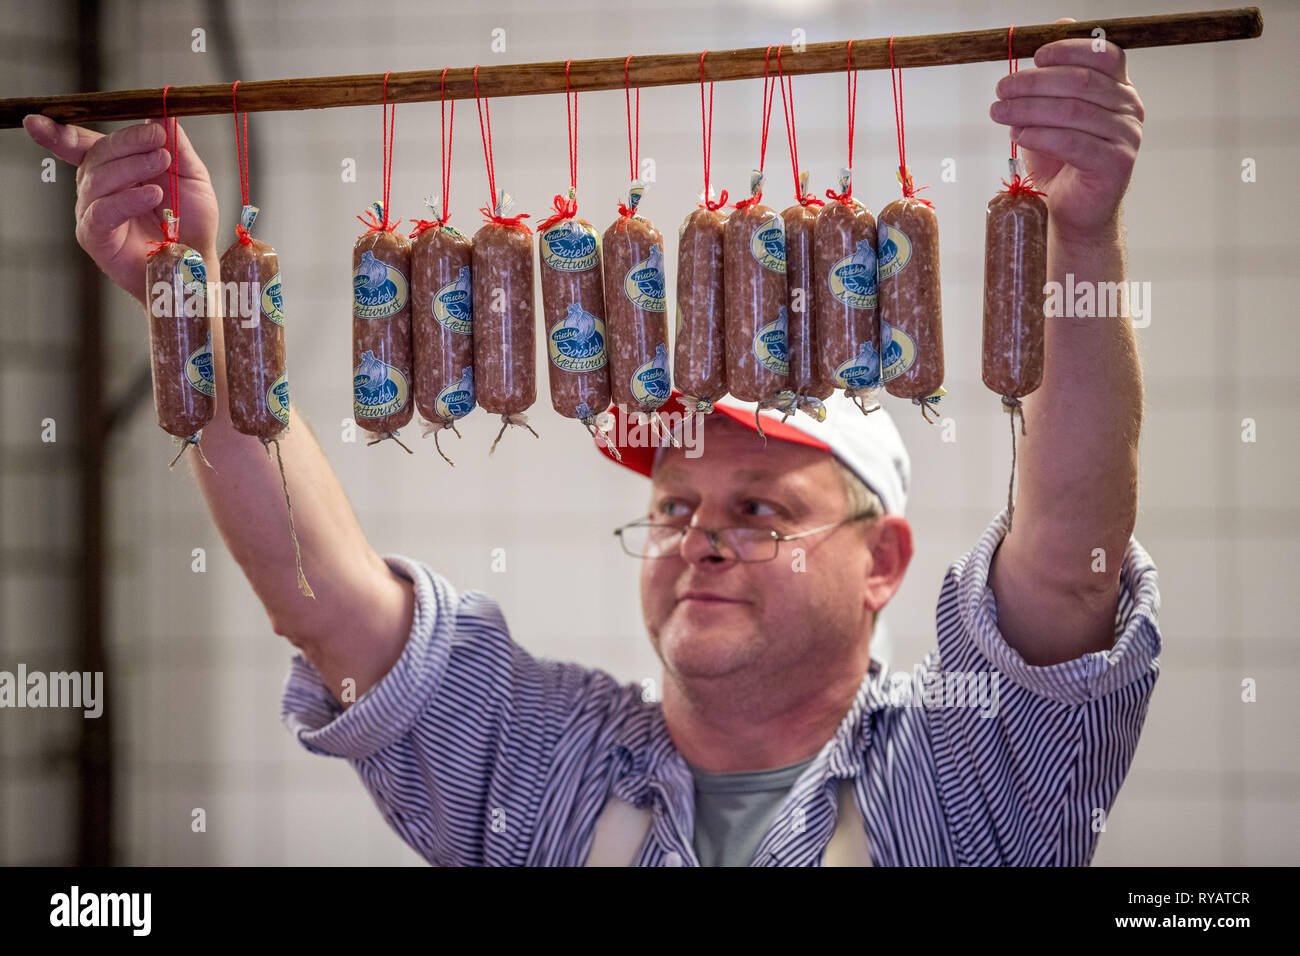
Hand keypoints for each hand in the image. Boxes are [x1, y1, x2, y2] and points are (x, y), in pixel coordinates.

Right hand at [22, 114, 220, 304]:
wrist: (198, 259)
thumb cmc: (191, 220)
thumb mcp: (190, 174)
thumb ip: (176, 144)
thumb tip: (161, 112)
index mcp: (113, 169)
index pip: (81, 144)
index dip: (59, 132)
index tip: (37, 120)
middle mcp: (96, 188)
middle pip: (96, 155)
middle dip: (127, 143)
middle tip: (158, 140)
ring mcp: (93, 213)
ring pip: (98, 180)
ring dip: (132, 166)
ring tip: (162, 161)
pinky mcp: (96, 238)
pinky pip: (103, 212)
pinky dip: (127, 199)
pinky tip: (152, 194)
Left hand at [989, 17, 1143, 244]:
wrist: (1071, 211)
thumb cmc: (1060, 161)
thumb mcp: (1051, 115)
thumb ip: (1052, 80)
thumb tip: (1050, 32)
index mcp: (1119, 89)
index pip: (1103, 54)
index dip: (1069, 50)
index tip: (1034, 56)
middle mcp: (1130, 108)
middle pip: (1081, 82)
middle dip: (1034, 82)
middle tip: (1000, 89)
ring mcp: (1127, 136)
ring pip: (1074, 111)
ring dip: (1029, 109)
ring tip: (998, 112)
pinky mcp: (1116, 164)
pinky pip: (1073, 142)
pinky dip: (1040, 136)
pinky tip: (1017, 136)